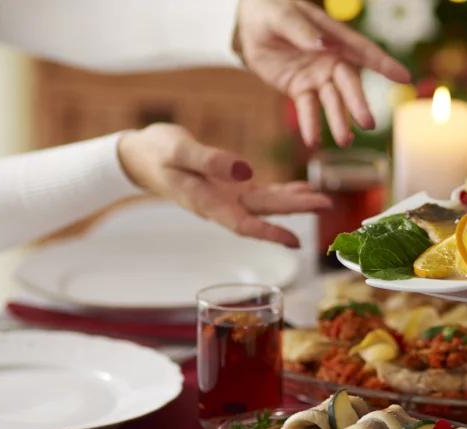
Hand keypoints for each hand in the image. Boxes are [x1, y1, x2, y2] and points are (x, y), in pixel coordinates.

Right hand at [118, 124, 330, 247]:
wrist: (139, 156)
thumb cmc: (155, 152)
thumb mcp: (178, 151)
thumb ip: (210, 161)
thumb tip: (247, 171)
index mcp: (206, 202)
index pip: (243, 224)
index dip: (270, 233)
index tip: (296, 240)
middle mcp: (221, 205)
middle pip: (264, 212)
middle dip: (296, 210)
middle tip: (327, 205)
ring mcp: (226, 197)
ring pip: (267, 203)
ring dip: (295, 203)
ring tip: (323, 200)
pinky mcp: (229, 186)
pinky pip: (261, 192)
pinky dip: (282, 191)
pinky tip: (302, 190)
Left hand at [235, 0, 410, 146]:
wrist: (251, 24)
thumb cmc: (271, 11)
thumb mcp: (281, 16)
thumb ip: (300, 30)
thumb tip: (323, 45)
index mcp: (333, 36)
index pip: (363, 50)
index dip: (384, 64)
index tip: (404, 77)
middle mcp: (331, 59)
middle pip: (349, 84)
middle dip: (358, 103)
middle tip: (368, 123)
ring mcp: (317, 76)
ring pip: (332, 101)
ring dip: (338, 121)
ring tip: (344, 141)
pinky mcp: (301, 89)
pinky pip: (307, 109)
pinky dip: (310, 124)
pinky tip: (312, 140)